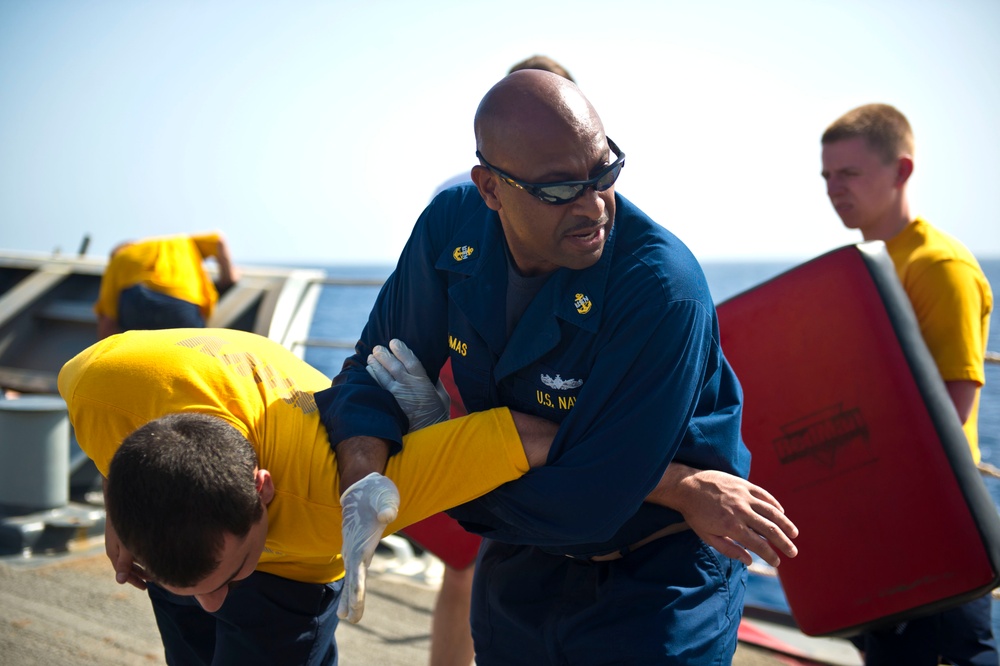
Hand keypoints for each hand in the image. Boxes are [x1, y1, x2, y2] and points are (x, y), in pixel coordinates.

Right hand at [104, 518, 148, 589]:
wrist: (122, 501)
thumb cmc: (124, 523)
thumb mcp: (126, 545)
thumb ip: (124, 562)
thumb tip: (120, 581)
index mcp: (113, 553)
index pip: (124, 572)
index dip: (135, 580)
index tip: (145, 588)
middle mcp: (115, 548)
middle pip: (128, 565)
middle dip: (141, 574)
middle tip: (155, 580)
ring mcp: (119, 540)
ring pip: (132, 556)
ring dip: (142, 563)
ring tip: (155, 569)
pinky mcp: (125, 532)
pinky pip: (133, 547)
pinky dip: (142, 553)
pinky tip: (151, 553)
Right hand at [338, 472, 399, 623]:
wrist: (360, 486)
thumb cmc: (375, 491)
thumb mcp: (384, 496)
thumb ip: (386, 506)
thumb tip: (387, 516)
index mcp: (360, 541)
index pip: (357, 571)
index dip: (357, 590)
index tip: (356, 606)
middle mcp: (354, 548)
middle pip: (352, 579)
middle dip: (351, 600)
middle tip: (352, 620)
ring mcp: (353, 548)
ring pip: (351, 577)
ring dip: (348, 597)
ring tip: (346, 617)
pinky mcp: (357, 547)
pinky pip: (354, 571)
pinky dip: (352, 586)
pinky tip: (350, 598)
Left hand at [366, 339, 448, 429]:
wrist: (428, 433)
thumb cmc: (438, 414)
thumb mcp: (442, 396)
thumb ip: (436, 383)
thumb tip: (433, 373)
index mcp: (423, 381)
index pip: (410, 361)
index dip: (401, 350)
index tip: (394, 342)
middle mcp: (408, 386)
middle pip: (394, 366)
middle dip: (384, 355)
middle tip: (377, 348)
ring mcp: (397, 395)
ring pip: (383, 375)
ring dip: (376, 365)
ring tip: (371, 357)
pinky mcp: (390, 403)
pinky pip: (379, 387)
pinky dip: (373, 377)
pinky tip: (368, 370)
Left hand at [649, 464, 798, 566]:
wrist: (686, 486)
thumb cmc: (695, 514)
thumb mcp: (707, 536)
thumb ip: (729, 549)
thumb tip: (749, 561)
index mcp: (732, 527)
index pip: (758, 545)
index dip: (770, 556)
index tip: (777, 562)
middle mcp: (741, 511)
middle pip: (770, 529)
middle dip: (784, 543)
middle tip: (793, 552)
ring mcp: (744, 496)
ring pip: (772, 511)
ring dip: (786, 524)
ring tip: (794, 534)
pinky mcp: (744, 484)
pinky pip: (764, 495)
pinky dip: (775, 504)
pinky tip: (781, 513)